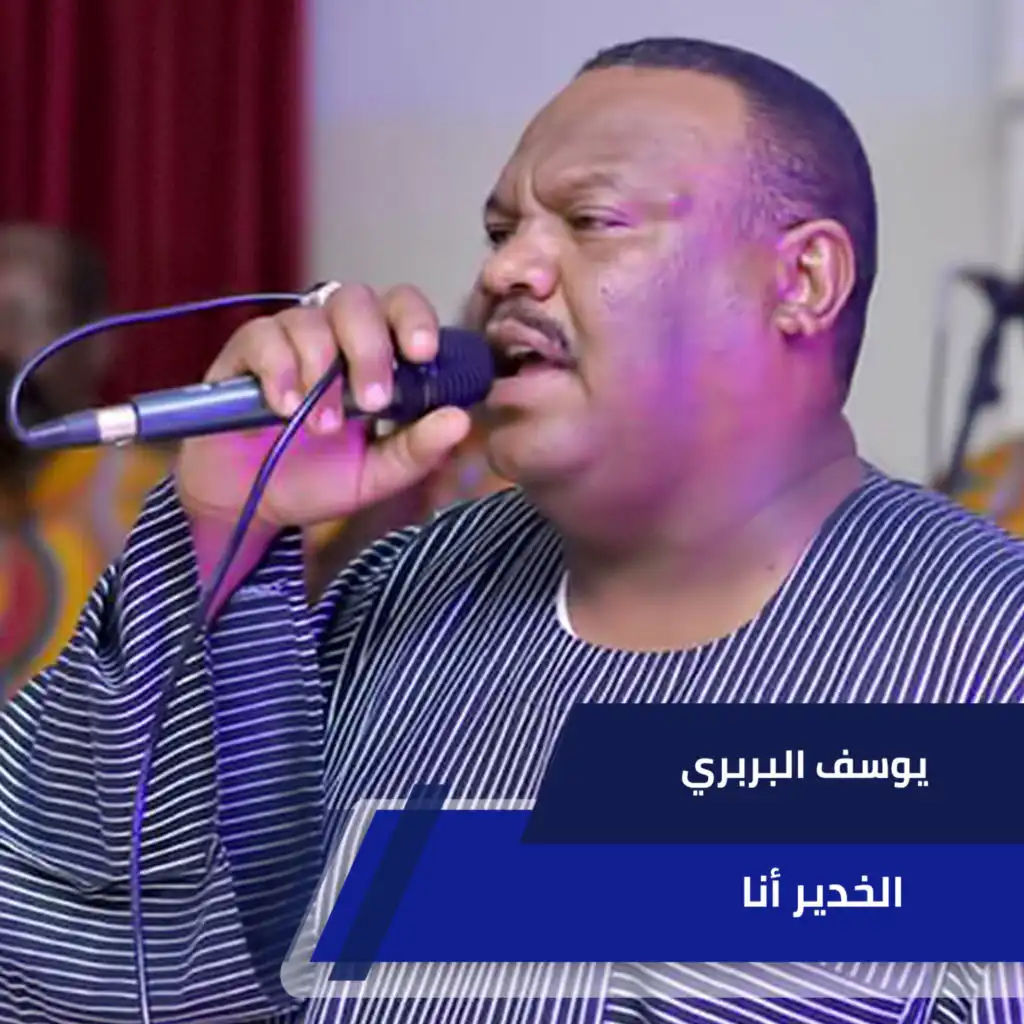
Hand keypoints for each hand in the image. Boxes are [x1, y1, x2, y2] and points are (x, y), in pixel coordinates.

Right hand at [176, 284, 472, 530]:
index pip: (401, 306)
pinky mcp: (245, 350)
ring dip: (323, 373)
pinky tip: (283, 408)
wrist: (250, 500)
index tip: (423, 352)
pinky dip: (279, 372)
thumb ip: (417, 449)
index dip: (414, 319)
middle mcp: (333, 332)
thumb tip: (461, 421)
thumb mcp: (376, 474)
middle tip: (374, 403)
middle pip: (357, 301)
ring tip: (321, 426)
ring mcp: (288, 336)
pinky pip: (264, 339)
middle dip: (370, 350)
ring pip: (312, 321)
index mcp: (374, 351)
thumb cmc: (318, 478)